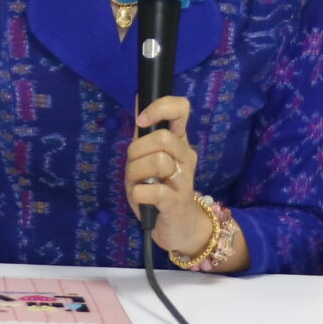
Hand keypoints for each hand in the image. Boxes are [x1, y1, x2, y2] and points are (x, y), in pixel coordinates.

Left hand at [125, 95, 209, 257]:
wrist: (179, 227)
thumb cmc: (161, 189)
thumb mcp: (150, 158)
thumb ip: (145, 132)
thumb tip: (138, 97)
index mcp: (179, 142)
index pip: (181, 109)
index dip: (159, 108)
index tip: (142, 120)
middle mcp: (186, 157)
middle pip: (162, 138)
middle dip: (137, 152)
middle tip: (136, 169)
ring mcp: (184, 180)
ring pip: (156, 162)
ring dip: (136, 175)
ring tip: (140, 185)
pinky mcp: (176, 203)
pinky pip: (150, 191)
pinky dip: (138, 194)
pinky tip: (143, 199)